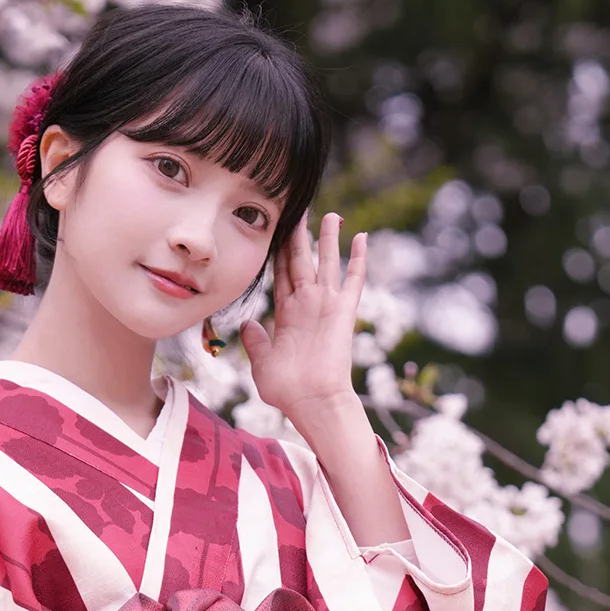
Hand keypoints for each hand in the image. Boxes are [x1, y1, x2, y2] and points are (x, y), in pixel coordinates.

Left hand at [239, 211, 366, 423]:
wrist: (311, 402)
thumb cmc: (287, 389)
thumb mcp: (261, 363)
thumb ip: (255, 341)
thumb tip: (247, 323)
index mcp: (286, 313)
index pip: (280, 273)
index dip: (277, 251)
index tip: (275, 230)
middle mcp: (306, 304)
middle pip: (301, 260)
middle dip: (299, 235)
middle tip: (298, 208)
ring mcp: (326, 306)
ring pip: (326, 262)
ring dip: (328, 238)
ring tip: (331, 215)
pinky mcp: (343, 311)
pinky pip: (353, 279)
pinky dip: (358, 258)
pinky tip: (362, 238)